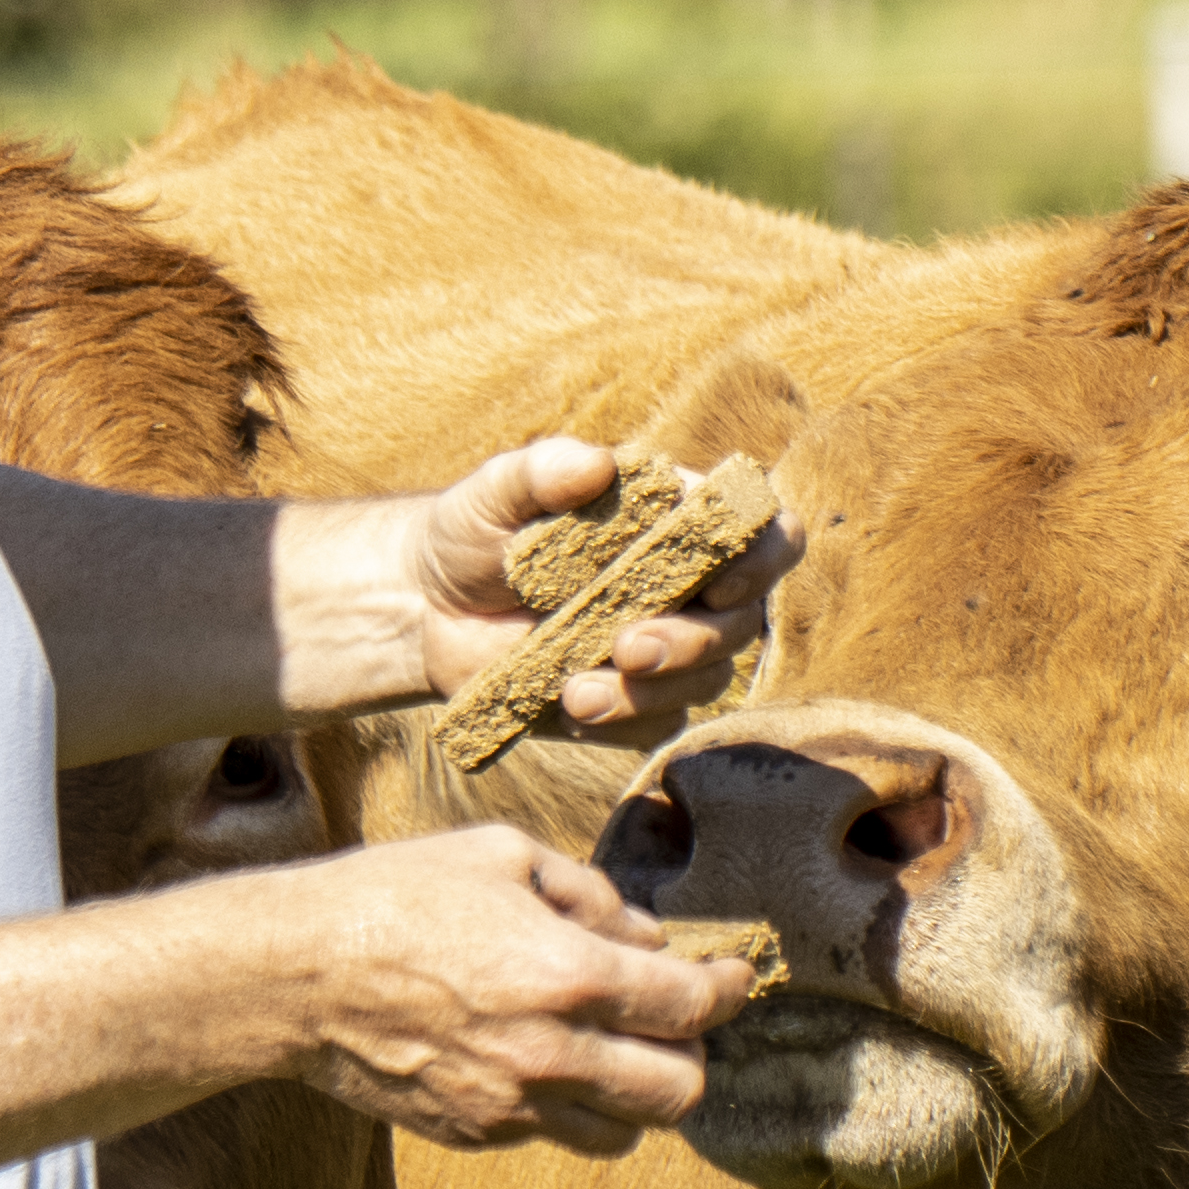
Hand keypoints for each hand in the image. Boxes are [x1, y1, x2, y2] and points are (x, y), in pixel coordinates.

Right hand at [262, 825, 749, 1154]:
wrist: (296, 976)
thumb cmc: (396, 896)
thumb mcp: (502, 856)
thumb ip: (591, 896)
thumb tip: (645, 938)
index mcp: (568, 976)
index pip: (689, 1006)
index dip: (727, 989)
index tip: (731, 976)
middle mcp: (551, 1056)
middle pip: (679, 1093)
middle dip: (692, 1054)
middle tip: (674, 1020)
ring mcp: (512, 1107)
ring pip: (624, 1133)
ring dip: (636, 1093)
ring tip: (614, 1048)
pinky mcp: (475, 1134)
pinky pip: (555, 1135)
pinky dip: (569, 1104)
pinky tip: (540, 1057)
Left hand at [399, 438, 794, 738]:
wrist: (425, 609)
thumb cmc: (472, 533)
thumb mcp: (493, 493)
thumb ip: (541, 471)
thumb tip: (598, 464)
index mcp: (676, 522)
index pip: (764, 535)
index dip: (762, 560)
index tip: (717, 584)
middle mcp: (687, 587)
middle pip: (742, 621)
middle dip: (692, 641)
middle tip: (627, 648)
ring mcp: (664, 649)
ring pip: (705, 680)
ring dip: (651, 691)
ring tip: (575, 692)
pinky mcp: (633, 703)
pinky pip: (658, 724)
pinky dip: (621, 721)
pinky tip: (569, 708)